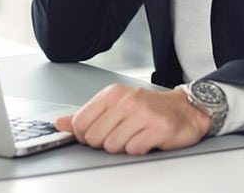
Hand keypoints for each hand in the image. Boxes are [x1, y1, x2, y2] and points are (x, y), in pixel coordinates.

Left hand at [55, 84, 210, 154]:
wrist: (184, 110)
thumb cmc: (147, 108)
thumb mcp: (114, 105)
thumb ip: (86, 115)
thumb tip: (59, 123)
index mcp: (112, 94)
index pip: (80, 123)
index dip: (85, 135)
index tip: (98, 133)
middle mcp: (126, 101)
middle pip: (94, 138)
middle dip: (105, 142)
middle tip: (121, 133)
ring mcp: (142, 114)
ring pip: (113, 146)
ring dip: (123, 146)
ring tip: (134, 135)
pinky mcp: (157, 129)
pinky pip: (133, 150)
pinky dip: (138, 149)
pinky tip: (146, 138)